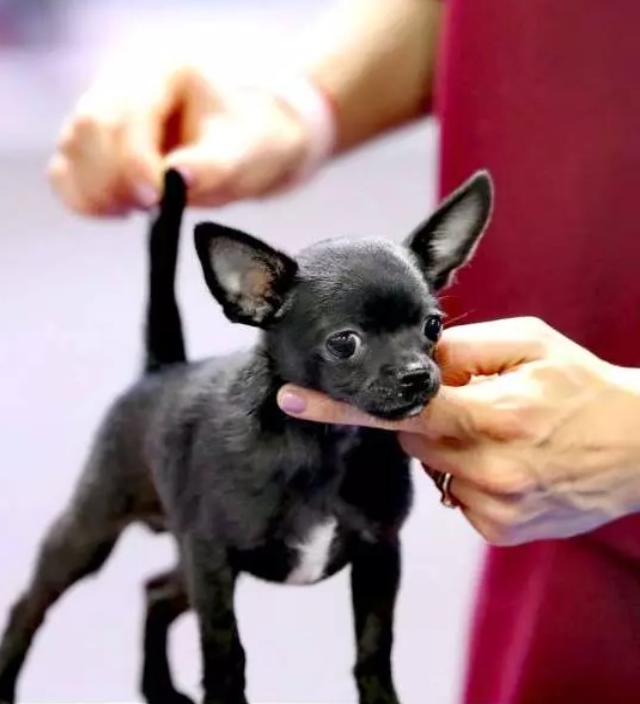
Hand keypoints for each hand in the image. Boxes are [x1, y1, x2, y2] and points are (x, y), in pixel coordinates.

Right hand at [48, 59, 311, 215]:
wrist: (245, 144)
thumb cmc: (248, 140)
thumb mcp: (245, 152)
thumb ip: (212, 164)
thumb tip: (176, 178)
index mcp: (164, 72)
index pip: (128, 110)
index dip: (133, 158)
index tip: (154, 197)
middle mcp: (121, 82)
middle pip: (88, 128)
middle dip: (113, 177)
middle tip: (149, 206)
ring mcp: (100, 111)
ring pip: (70, 150)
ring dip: (98, 191)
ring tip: (139, 208)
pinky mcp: (89, 145)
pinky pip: (63, 172)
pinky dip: (83, 198)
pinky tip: (119, 210)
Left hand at [277, 318, 639, 544]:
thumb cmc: (583, 386)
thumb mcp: (529, 343)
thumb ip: (462, 349)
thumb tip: (409, 361)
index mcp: (497, 415)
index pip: (400, 409)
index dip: (342, 404)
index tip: (291, 398)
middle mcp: (492, 469)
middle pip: (410, 436)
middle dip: (423, 415)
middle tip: (472, 400)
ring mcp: (496, 508)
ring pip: (428, 465)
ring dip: (446, 445)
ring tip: (500, 432)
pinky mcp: (500, 532)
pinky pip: (451, 494)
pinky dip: (465, 474)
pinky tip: (506, 462)